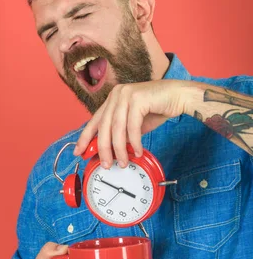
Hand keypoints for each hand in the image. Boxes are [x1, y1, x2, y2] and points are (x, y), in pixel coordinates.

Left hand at [74, 79, 191, 167]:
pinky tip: (138, 151)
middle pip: (104, 127)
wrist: (179, 96)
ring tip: (123, 162)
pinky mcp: (138, 98)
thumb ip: (121, 133)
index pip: (94, 120)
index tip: (79, 151)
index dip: (85, 138)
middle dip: (103, 149)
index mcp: (113, 99)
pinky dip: (134, 142)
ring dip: (119, 149)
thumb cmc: (157, 108)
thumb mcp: (134, 124)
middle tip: (105, 164)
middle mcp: (117, 94)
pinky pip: (132, 126)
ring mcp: (126, 94)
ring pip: (117, 128)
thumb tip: (109, 150)